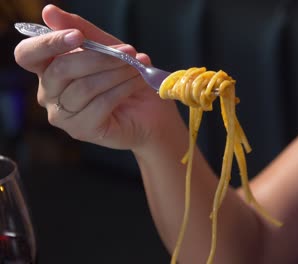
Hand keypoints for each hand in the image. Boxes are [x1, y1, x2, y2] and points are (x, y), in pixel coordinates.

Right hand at [14, 4, 179, 149]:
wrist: (151, 111)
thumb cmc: (126, 78)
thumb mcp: (107, 48)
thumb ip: (81, 30)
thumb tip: (49, 11)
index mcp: (48, 69)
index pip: (28, 55)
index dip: (49, 43)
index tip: (78, 36)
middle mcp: (49, 94)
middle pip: (61, 69)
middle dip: (99, 57)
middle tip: (128, 51)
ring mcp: (63, 115)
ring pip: (84, 86)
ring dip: (116, 72)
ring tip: (136, 66)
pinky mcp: (82, 129)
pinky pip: (100, 103)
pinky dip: (122, 88)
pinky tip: (136, 82)